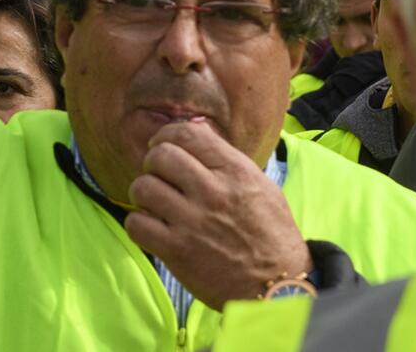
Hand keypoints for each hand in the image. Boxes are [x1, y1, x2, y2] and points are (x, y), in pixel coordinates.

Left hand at [123, 121, 311, 305]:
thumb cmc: (271, 233)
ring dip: (143, 193)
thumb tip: (195, 131)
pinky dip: (139, 224)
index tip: (161, 146)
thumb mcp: (260, 185)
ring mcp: (193, 222)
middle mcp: (212, 192)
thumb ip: (226, 159)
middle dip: (152, 163)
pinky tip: (152, 227)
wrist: (278, 284)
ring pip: (143, 188)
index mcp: (235, 171)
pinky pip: (137, 224)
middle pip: (160, 156)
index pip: (187, 134)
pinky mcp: (177, 251)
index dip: (166, 135)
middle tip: (158, 176)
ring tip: (154, 203)